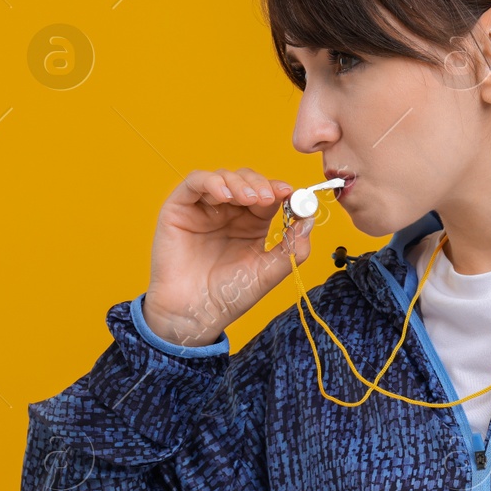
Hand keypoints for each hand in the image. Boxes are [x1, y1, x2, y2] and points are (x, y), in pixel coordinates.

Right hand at [142, 167, 314, 347]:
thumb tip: (310, 220)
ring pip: (224, 176)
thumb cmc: (228, 295)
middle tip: (269, 197)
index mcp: (252, 224)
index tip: (292, 194)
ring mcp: (204, 208)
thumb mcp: (268, 272)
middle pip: (247, 180)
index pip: (269, 195)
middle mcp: (229, 212)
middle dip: (261, 184)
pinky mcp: (180, 207)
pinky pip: (194, 182)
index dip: (281, 190)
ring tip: (249, 197)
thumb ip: (291, 248)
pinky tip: (225, 196)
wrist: (194, 314)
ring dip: (240, 182)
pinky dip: (211, 182)